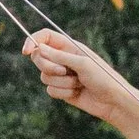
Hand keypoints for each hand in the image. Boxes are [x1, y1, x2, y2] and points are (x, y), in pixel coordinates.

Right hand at [22, 32, 138, 133]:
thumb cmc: (102, 78)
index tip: (26, 51)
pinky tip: (77, 93)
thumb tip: (38, 48)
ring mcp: (61, 75)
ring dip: (61, 82)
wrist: (112, 101)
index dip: (32, 41)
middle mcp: (63, 59)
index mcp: (69, 46)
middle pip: (39, 57)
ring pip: (44, 76)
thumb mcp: (82, 63)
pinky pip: (50, 90)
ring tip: (78, 83)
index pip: (45, 37)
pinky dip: (63, 93)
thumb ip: (59, 56)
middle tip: (63, 71)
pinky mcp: (61, 90)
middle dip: (48, 66)